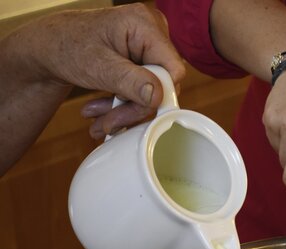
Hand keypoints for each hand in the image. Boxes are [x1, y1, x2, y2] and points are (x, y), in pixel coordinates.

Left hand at [23, 4, 185, 138]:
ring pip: (153, 91)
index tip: (135, 112)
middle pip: (162, 83)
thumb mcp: (97, 66)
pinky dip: (124, 103)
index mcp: (144, 24)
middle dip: (135, 107)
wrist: (50, 46)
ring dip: (126, 110)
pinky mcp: (144, 59)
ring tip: (100, 120)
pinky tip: (104, 109)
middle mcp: (153, 31)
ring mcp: (149, 45)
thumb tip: (158, 96)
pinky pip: (145, 89)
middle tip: (109, 123)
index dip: (159, 95)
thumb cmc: (66, 47)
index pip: (172, 69)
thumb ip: (130, 81)